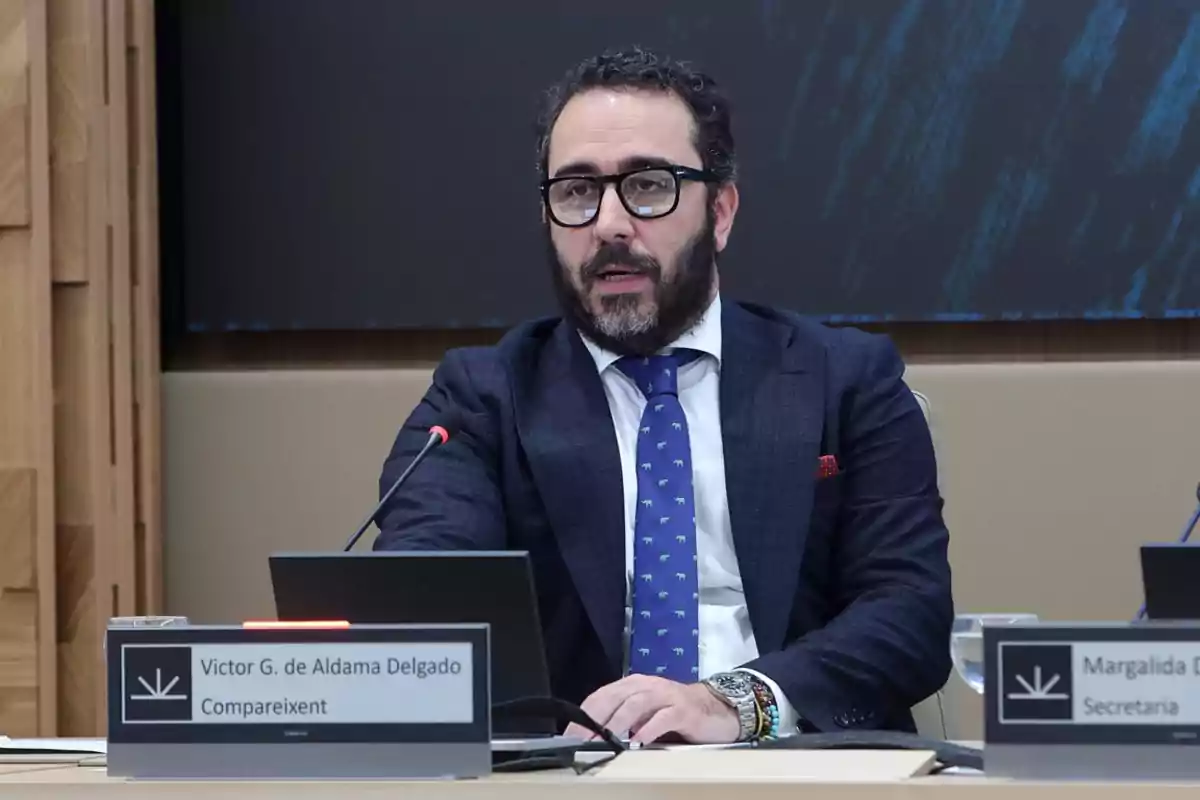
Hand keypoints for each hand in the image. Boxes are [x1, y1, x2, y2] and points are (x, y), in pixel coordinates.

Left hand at [564, 674, 739, 744]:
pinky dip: (649, 729)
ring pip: (636, 705)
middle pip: (614, 699)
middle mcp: (646, 686)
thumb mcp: (643, 714)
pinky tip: (639, 741)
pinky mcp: (683, 710)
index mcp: (632, 685)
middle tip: (580, 741)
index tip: (568, 736)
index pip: (600, 697)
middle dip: (594, 721)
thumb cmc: (674, 713)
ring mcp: (665, 696)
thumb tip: (590, 738)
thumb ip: (622, 720)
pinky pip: (663, 718)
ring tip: (604, 740)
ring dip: (617, 723)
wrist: (715, 708)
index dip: (582, 716)